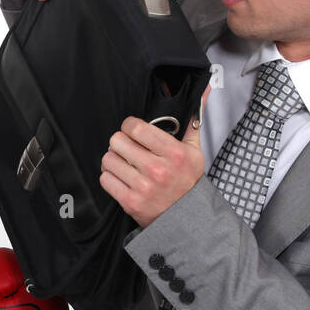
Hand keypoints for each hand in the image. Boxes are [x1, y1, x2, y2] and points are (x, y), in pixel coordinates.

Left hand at [100, 86, 212, 225]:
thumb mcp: (195, 151)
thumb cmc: (188, 181)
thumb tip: (204, 91)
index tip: (132, 130)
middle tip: (128, 148)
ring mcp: (143, 187)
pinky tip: (122, 177)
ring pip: (108, 159)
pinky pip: (105, 179)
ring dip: (113, 160)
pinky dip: (110, 177)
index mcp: (174, 153)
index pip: (135, 127)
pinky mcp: (130, 202)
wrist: (187, 217)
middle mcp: (157, 170)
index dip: (129, 126)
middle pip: (117, 141)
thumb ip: (193, 121)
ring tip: (125, 163)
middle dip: (120, 143)